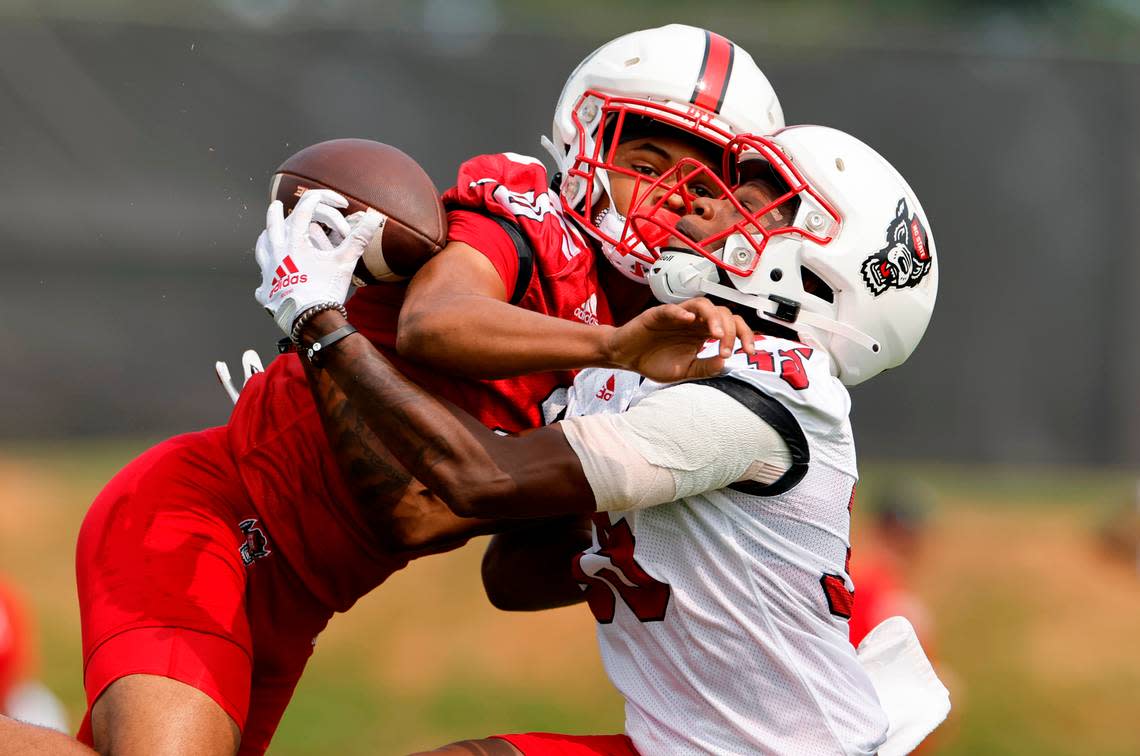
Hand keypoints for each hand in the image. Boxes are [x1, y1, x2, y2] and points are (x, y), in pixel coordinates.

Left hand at [254, 189, 382, 334]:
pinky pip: (262, 278)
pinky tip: (269, 275)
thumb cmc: (326, 289)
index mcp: (294, 242)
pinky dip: (265, 273)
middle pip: (273, 225)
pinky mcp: (267, 290)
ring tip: (268, 235)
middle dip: (276, 213)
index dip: (318, 200)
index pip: (303, 211)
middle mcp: (276, 253)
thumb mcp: (345, 261)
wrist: (310, 320)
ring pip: (261, 248)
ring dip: (266, 238)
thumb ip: (359, 238)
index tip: (325, 198)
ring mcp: (268, 271)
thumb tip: (375, 217)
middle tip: (276, 205)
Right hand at [605, 297, 754, 381]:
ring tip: (716, 335)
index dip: (744, 336)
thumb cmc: (653, 360)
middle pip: (723, 313)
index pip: (732, 325)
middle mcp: (694, 321)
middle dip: (731, 331)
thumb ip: (705, 367)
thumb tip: (725, 363)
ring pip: (703, 305)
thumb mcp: (685, 371)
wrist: (626, 357)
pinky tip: (688, 320)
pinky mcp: (658, 314)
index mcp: (703, 332)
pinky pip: (672, 308)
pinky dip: (681, 312)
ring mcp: (678, 316)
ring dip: (714, 318)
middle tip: (726, 350)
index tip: (750, 351)